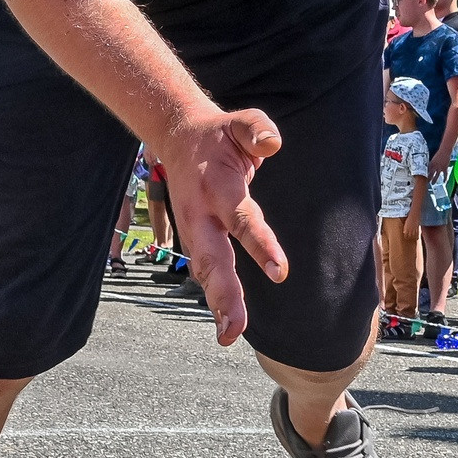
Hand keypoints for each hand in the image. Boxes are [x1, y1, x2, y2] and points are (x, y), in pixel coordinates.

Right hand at [153, 106, 288, 345]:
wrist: (177, 135)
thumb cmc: (220, 134)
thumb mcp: (241, 121)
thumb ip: (257, 129)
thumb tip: (273, 144)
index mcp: (217, 186)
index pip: (242, 218)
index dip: (260, 245)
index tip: (280, 273)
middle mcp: (200, 213)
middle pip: (212, 259)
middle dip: (224, 295)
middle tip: (235, 330)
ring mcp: (192, 229)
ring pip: (204, 271)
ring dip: (217, 304)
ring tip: (229, 336)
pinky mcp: (194, 238)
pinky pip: (204, 270)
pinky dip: (214, 297)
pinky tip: (226, 324)